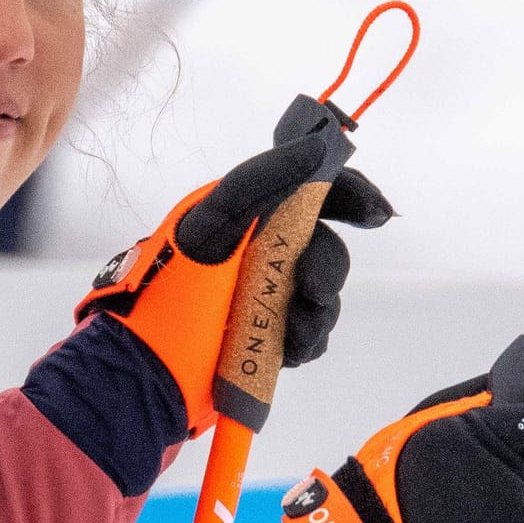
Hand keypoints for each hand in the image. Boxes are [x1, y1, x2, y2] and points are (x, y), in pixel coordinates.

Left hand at [77, 98, 391, 435]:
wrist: (147, 374)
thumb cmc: (174, 296)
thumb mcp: (213, 227)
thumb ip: (263, 180)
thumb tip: (316, 148)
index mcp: (241, 214)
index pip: (307, 189)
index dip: (347, 195)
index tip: (376, 216)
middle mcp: (254, 250)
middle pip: (321, 245)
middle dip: (326, 270)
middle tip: (312, 292)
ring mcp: (260, 294)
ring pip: (319, 294)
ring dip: (317, 313)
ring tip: (295, 332)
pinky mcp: (264, 336)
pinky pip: (308, 332)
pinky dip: (307, 340)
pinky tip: (289, 350)